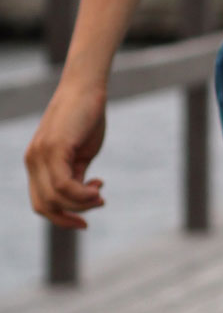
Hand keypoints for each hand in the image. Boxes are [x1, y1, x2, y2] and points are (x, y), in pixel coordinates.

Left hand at [24, 77, 106, 229]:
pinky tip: (98, 186)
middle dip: (73, 215)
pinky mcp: (54, 148)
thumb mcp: (80, 156)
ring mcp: (41, 154)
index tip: (85, 221)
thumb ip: (75, 177)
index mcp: (37, 164)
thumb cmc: (85, 121)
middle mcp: (33, 160)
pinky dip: (83, 194)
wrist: (86, 91)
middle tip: (99, 203)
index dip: (62, 218)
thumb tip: (81, 198)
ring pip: (56, 198)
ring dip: (83, 204)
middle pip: (46, 205)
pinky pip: (64, 185)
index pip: (41, 203)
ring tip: (100, 193)